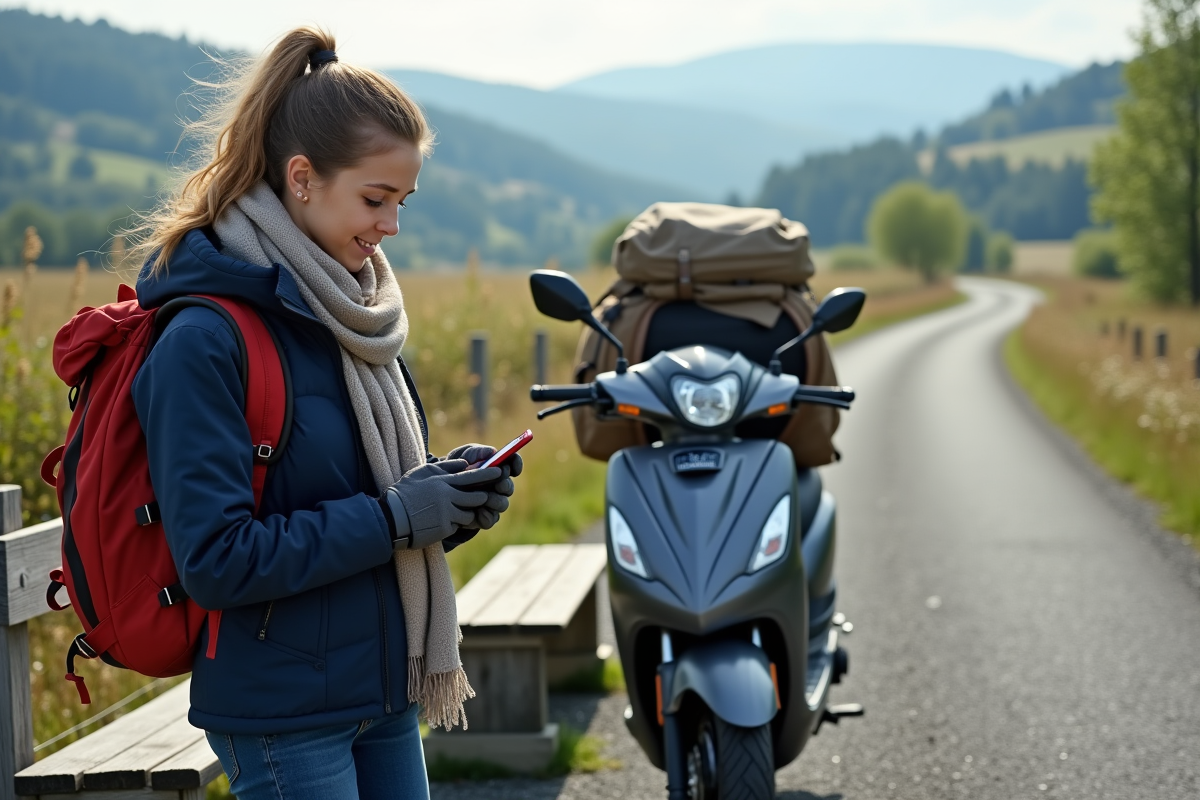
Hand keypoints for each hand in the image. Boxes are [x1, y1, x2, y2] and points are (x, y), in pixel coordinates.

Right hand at [379, 460, 502, 549]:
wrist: (391, 518)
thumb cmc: (405, 492)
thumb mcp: (422, 472)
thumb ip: (445, 467)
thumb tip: (465, 464)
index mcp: (443, 482)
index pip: (472, 476)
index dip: (489, 474)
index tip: (500, 472)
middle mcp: (448, 497)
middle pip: (477, 497)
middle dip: (482, 497)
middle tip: (483, 496)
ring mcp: (447, 514)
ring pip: (469, 513)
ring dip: (466, 512)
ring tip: (453, 511)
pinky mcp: (444, 529)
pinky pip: (457, 526)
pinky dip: (453, 524)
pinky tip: (439, 522)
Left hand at [444, 444, 521, 530]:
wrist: (437, 489)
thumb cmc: (453, 469)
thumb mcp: (460, 456)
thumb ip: (475, 452)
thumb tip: (492, 452)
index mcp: (495, 468)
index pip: (513, 463)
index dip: (516, 464)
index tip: (512, 467)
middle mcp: (497, 486)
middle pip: (509, 486)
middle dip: (505, 485)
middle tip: (499, 485)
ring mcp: (491, 503)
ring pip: (503, 504)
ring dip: (496, 501)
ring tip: (485, 498)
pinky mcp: (483, 517)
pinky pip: (491, 519)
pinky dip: (486, 516)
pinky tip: (478, 511)